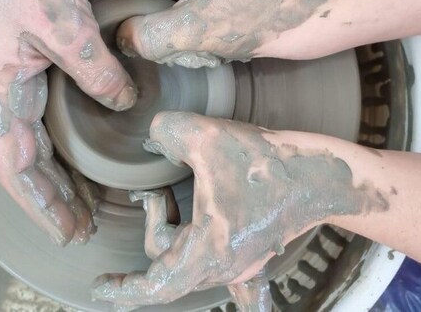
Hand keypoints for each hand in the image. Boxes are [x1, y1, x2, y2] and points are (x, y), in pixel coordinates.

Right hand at [0, 0, 137, 246]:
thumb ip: (98, 71)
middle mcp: (2, 90)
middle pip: (22, 161)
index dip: (41, 203)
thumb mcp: (68, 26)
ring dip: (53, 173)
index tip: (69, 228)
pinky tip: (76, 144)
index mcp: (1, 89)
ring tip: (79, 199)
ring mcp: (11, 75)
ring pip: (31, 140)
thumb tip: (126, 102)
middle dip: (50, 198)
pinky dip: (57, 139)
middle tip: (82, 225)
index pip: (16, 166)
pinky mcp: (25, 58)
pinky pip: (39, 113)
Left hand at [91, 111, 389, 307]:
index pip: (154, 287)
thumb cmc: (266, 163)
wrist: (321, 175)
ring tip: (171, 198)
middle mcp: (223, 267)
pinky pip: (235, 279)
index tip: (99, 287)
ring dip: (175, 236)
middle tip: (154, 191)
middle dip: (154, 225)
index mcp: (206, 252)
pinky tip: (230, 284)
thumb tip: (152, 136)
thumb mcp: (207, 137)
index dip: (123, 289)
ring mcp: (242, 263)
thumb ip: (168, 132)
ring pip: (191, 262)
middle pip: (169, 260)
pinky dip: (225, 281)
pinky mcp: (256, 250)